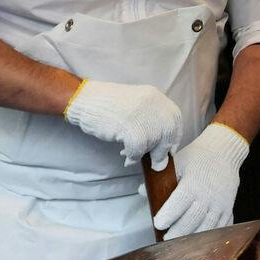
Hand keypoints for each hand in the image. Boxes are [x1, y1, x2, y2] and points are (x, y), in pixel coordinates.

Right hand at [64, 80, 180, 164]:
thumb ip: (151, 121)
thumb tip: (164, 149)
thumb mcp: (136, 106)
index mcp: (156, 97)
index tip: (169, 150)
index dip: (173, 137)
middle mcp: (152, 103)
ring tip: (130, 153)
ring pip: (154, 142)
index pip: (175, 119)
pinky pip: (138, 148)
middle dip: (162, 151)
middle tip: (155, 162)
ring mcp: (141, 113)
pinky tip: (125, 154)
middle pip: (168, 132)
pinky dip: (133, 155)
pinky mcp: (129, 125)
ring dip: (143, 153)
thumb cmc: (108, 107)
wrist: (84, 100)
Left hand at [152, 122, 248, 236]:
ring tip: (181, 242)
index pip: (180, 203)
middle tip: (166, 238)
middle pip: (193, 219)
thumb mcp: (177, 162)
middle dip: (178, 232)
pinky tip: (200, 239)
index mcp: (193, 183)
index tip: (158, 223)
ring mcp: (221, 204)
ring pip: (208, 227)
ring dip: (194, 237)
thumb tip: (142, 192)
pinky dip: (210, 235)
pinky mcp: (228, 208)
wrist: (224, 152)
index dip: (168, 215)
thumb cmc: (198, 157)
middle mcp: (208, 195)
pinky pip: (221, 227)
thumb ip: (160, 179)